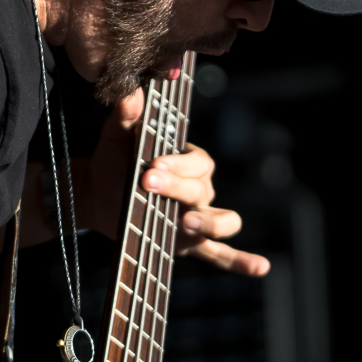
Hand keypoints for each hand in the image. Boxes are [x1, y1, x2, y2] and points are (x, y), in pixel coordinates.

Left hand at [83, 88, 269, 275]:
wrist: (100, 193)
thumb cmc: (115, 159)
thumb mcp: (118, 137)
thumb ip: (127, 117)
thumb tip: (130, 93)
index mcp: (192, 161)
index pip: (197, 162)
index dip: (178, 164)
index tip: (152, 164)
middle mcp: (202, 189)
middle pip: (203, 191)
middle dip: (177, 187)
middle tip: (147, 182)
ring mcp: (200, 219)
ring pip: (224, 221)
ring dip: (211, 222)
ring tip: (186, 221)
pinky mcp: (190, 244)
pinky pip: (220, 254)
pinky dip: (241, 261)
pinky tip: (261, 268)